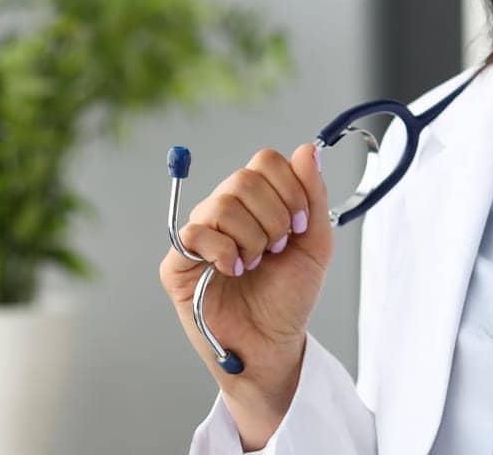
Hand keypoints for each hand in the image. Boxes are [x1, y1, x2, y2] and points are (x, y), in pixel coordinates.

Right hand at [158, 143, 332, 409]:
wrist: (272, 344)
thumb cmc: (289, 297)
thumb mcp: (315, 243)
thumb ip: (313, 196)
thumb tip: (306, 149)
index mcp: (257, 202)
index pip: (266, 161)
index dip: (289, 187)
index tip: (299, 225)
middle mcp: (225, 212)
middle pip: (244, 179)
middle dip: (273, 216)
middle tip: (277, 248)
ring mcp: (200, 235)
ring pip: (221, 204)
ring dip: (251, 238)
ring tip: (255, 264)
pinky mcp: (177, 263)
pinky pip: (193, 234)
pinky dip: (223, 251)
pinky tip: (233, 270)